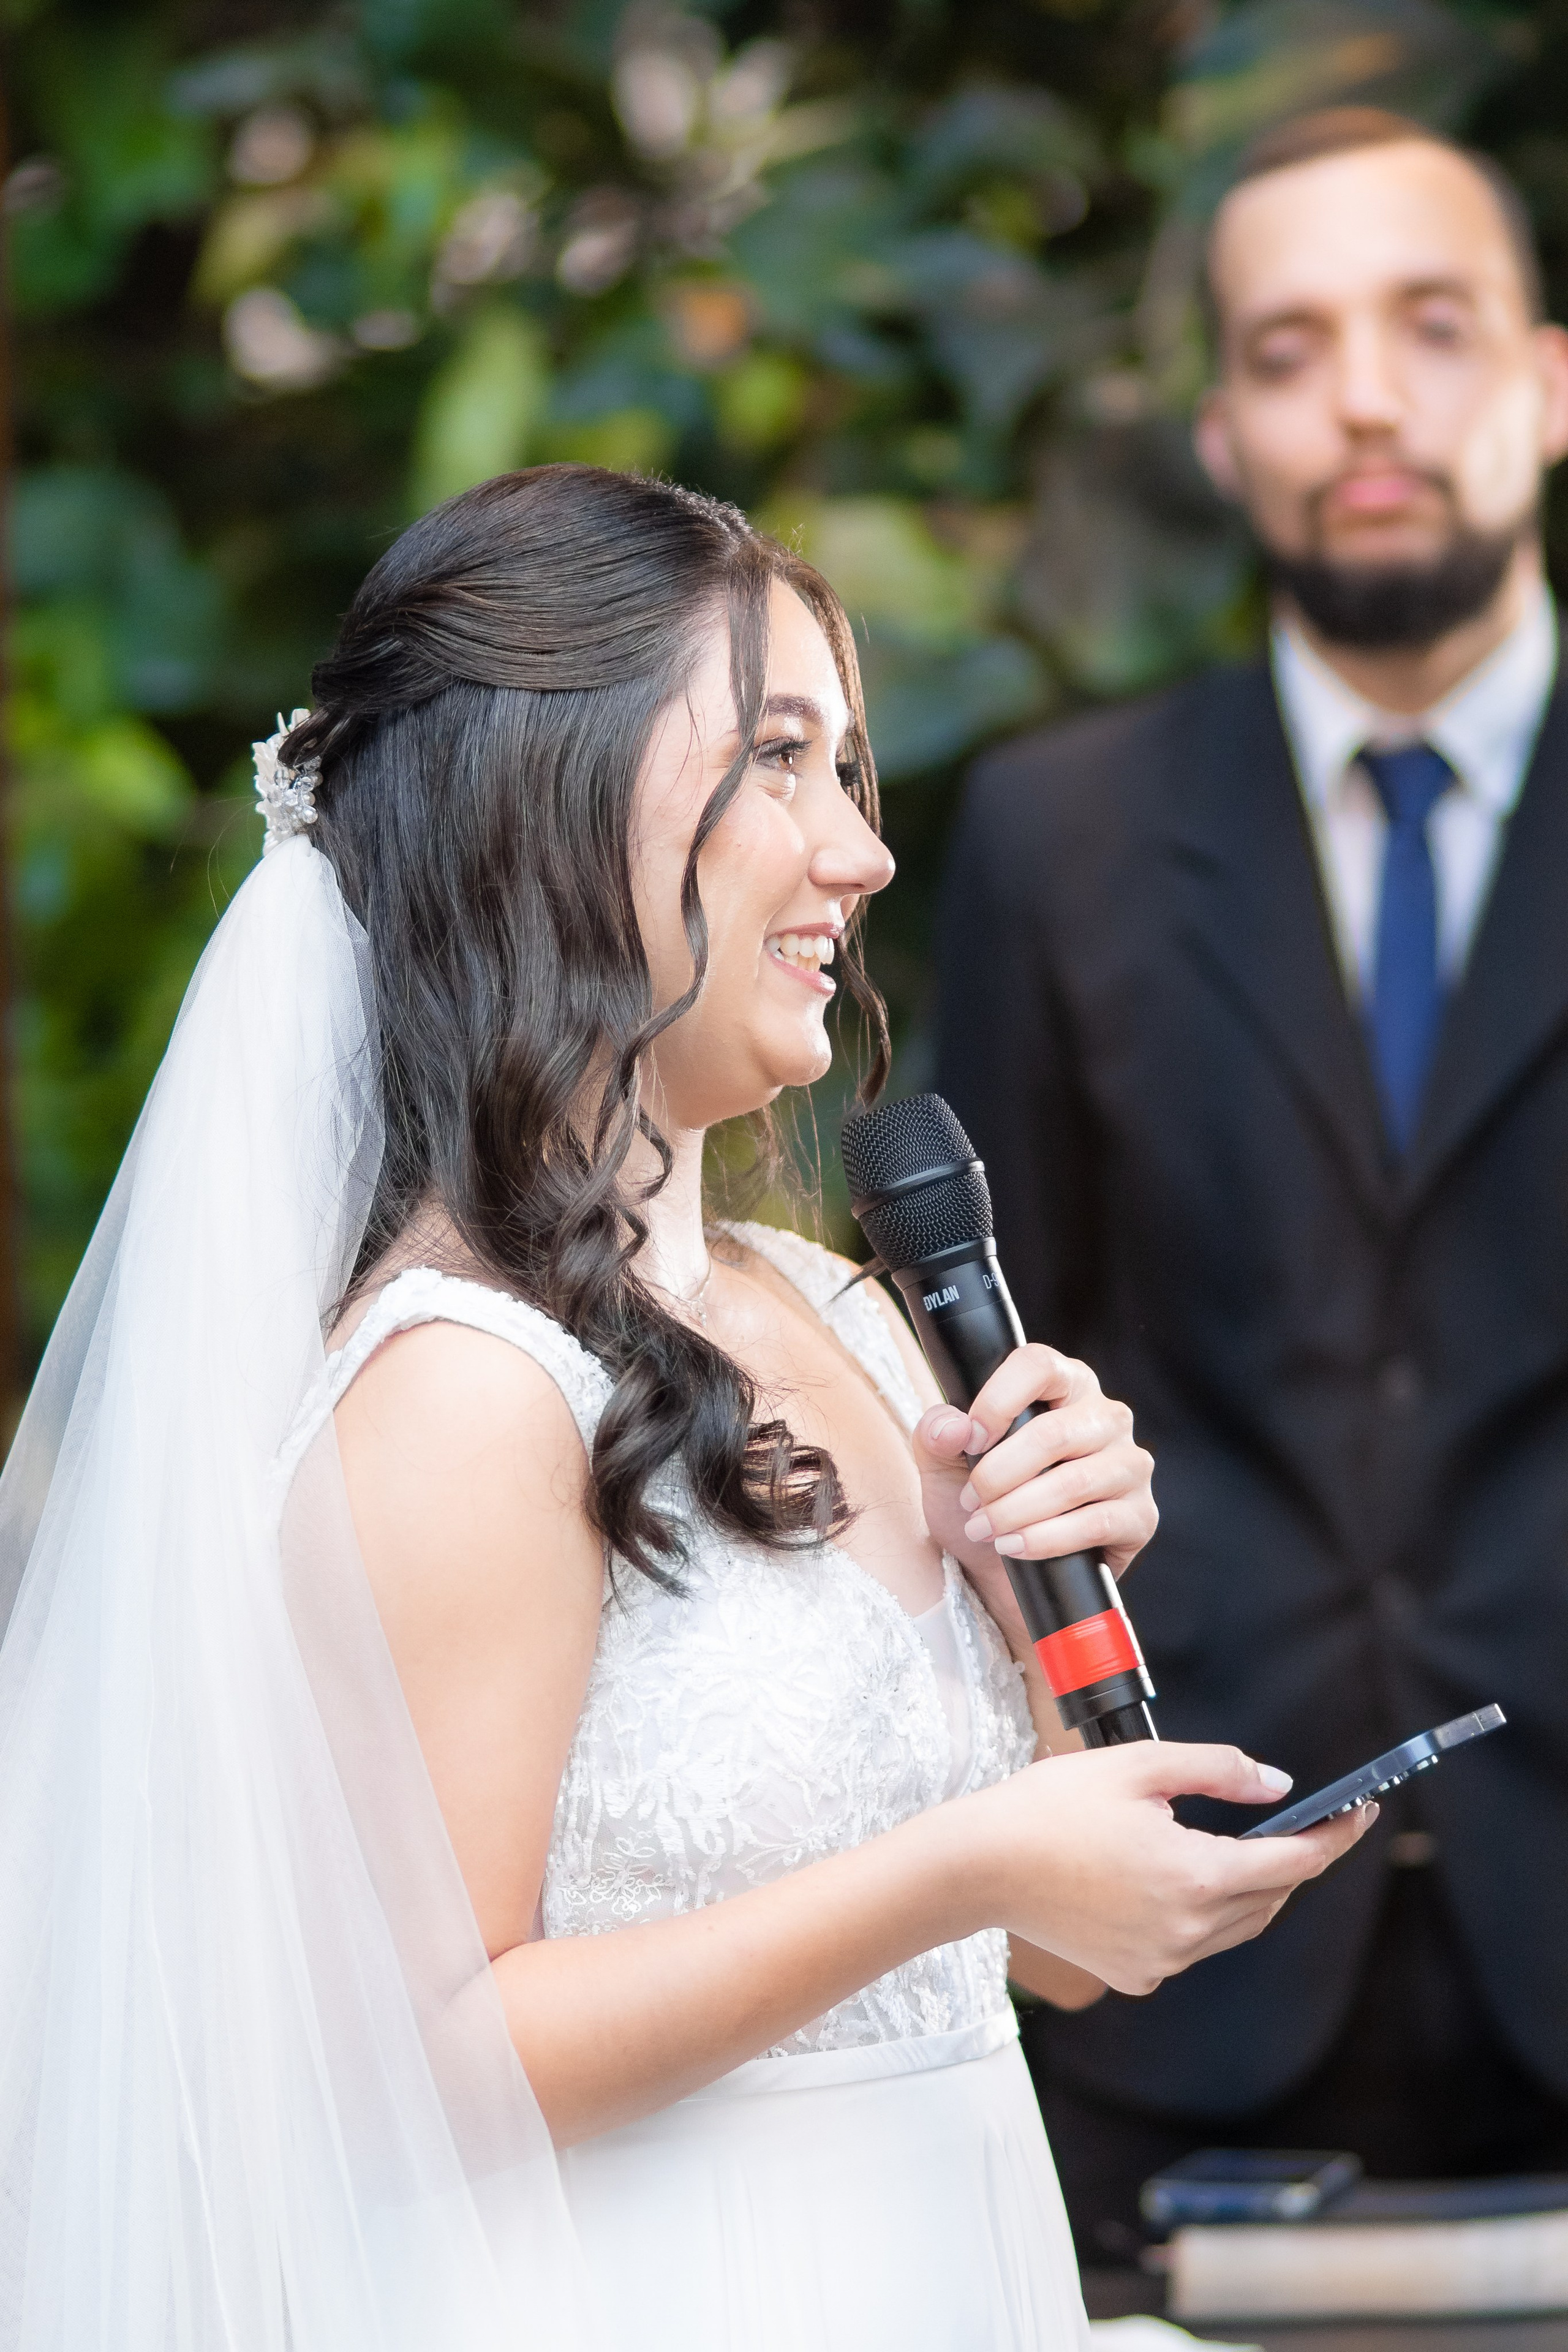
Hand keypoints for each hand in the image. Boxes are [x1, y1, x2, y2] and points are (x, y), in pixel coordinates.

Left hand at [912, 1345, 1155, 1643]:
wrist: (1002, 1573)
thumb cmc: (980, 1503)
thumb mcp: (943, 1466)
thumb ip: (936, 1434)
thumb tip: (953, 1427)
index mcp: (1063, 1385)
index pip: (1038, 1365)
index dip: (998, 1400)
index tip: (970, 1440)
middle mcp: (1106, 1416)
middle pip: (1054, 1432)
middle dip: (999, 1475)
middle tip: (972, 1502)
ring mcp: (1130, 1465)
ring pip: (1075, 1481)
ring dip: (1017, 1511)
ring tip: (985, 1529)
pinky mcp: (1141, 1516)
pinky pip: (1097, 1523)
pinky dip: (1046, 1539)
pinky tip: (1015, 1547)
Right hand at [956, 1741, 1374, 1995]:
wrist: (979, 1866)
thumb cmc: (1050, 1808)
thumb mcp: (1138, 1766)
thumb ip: (1218, 1770)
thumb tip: (1277, 1786)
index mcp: (1195, 1878)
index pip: (1293, 1860)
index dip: (1335, 1835)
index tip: (1361, 1812)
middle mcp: (1187, 1931)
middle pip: (1272, 1897)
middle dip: (1297, 1858)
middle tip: (1312, 1821)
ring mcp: (1161, 1961)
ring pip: (1237, 1925)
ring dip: (1254, 1887)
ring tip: (1251, 1844)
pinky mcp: (1135, 1974)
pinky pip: (1194, 1945)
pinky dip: (1206, 1913)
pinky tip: (1183, 1878)